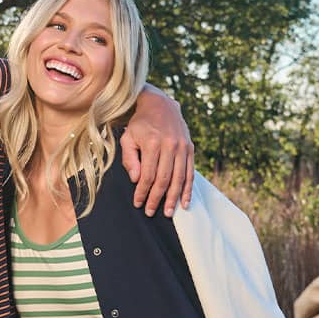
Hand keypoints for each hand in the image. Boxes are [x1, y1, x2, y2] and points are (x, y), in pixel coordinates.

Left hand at [120, 87, 193, 216]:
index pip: (147, 175)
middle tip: (151, 212)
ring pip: (179, 178)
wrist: (160, 104)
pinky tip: (185, 202)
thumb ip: (129, 159)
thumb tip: (136, 180)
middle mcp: (170, 145)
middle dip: (157, 198)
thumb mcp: (128, 137)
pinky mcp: (190, 148)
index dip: (142, 192)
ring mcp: (182, 147)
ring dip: (173, 198)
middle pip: (164, 179)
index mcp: (152, 143)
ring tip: (168, 212)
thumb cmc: (140, 124)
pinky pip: (190, 172)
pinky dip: (188, 189)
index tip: (138, 203)